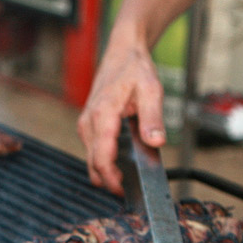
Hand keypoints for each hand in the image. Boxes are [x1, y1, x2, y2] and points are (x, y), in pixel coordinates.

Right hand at [77, 42, 166, 194]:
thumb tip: (156, 141)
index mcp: (103, 115)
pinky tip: (119, 162)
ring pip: (91, 160)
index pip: (101, 158)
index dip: (111, 179)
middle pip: (93, 165)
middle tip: (129, 187)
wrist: (122, 52)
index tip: (123, 189)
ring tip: (126, 176)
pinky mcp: (87, 126)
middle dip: (108, 180)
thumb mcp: (151, 90)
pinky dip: (103, 161)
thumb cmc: (135, 68)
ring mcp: (86, 125)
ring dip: (105, 171)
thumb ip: (152, 117)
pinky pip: (92, 151)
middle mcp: (89, 122)